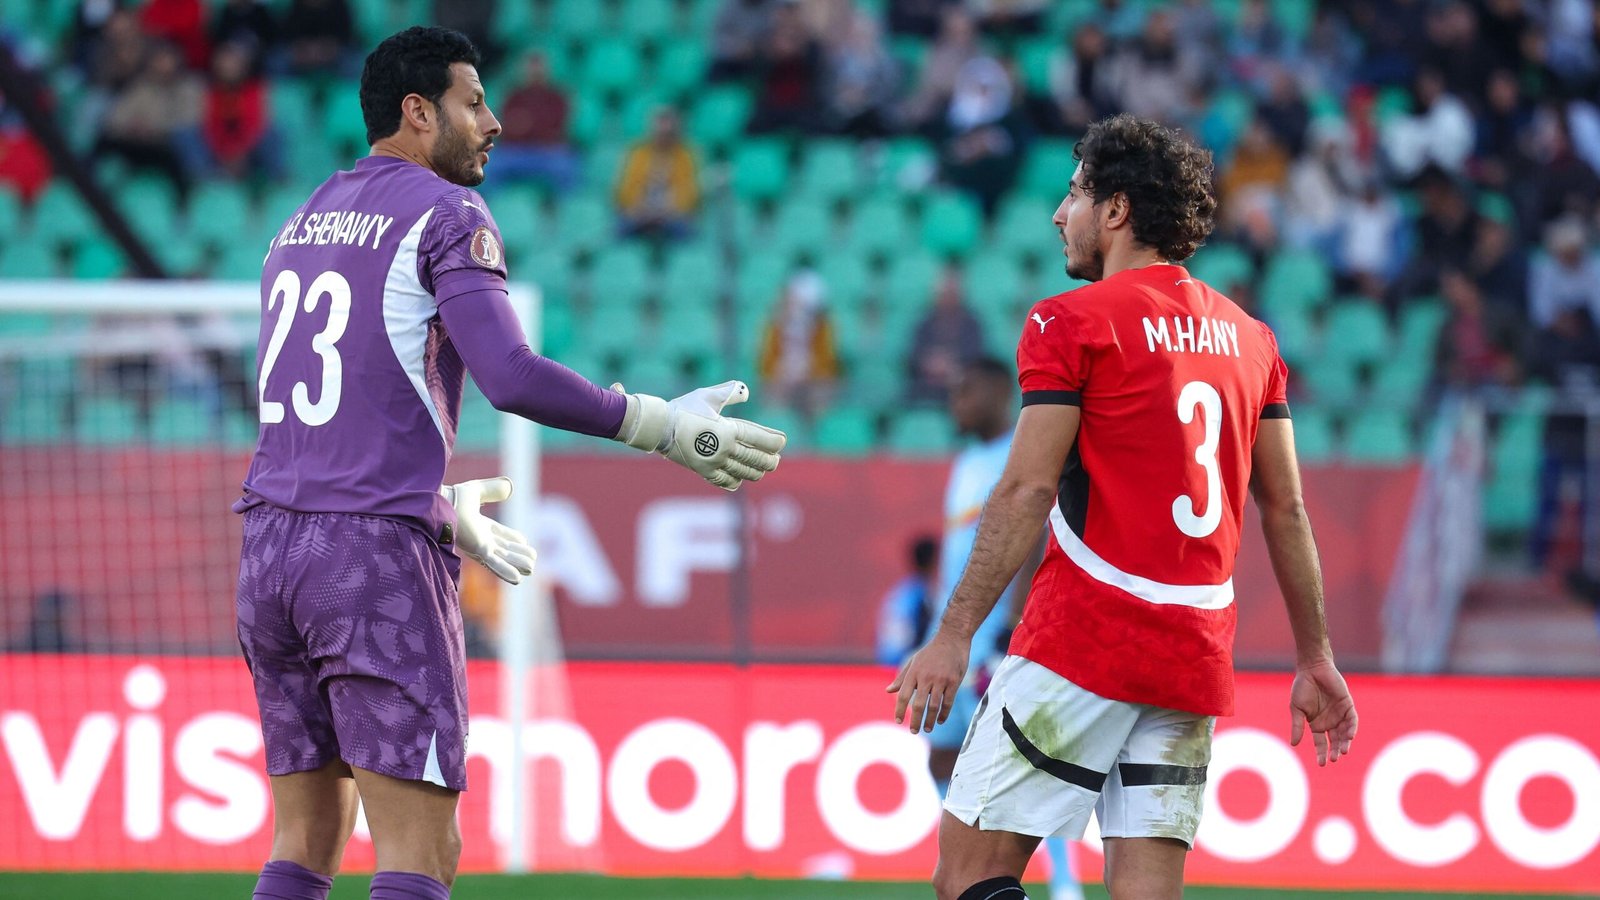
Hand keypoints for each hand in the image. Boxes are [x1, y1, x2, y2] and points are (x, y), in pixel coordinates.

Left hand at [443, 476, 536, 584]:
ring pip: (505, 559)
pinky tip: (518, 578)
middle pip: (506, 550)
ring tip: (531, 570)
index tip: (525, 543)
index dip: (515, 540)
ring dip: (518, 564)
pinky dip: (507, 571)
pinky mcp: (480, 550)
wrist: (441, 504)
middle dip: (519, 557)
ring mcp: (482, 546)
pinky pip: (496, 563)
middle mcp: (482, 539)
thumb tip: (510, 487)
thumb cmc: (453, 498)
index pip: (502, 535)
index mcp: (481, 526)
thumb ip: (493, 489)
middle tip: (532, 564)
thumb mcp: (476, 490)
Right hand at [613, 380, 786, 490]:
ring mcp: (714, 462)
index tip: (781, 443)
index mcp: (728, 430)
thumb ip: (729, 393)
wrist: (659, 427)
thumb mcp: (707, 396)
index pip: (758, 438)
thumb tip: (745, 392)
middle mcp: (724, 449)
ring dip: (755, 472)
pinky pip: (723, 481)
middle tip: (776, 460)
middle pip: (754, 458)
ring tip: (762, 470)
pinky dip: (734, 481)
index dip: (773, 441)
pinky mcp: (703, 471)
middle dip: (768, 460)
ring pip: (742, 472)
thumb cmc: (684, 408)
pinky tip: (739, 480)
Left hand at [887, 632, 969, 733]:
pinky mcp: (954, 682)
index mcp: (914, 673)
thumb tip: (888, 691)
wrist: (952, 639)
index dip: (899, 710)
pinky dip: (944, 714)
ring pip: (934, 706)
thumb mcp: (913, 661)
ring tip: (928, 729)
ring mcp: (941, 680)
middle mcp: (926, 677)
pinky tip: (940, 721)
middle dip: (915, 720)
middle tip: (914, 731)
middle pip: (918, 704)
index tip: (898, 721)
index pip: (903, 695)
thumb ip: (901, 678)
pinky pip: (948, 702)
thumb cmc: (931, 652)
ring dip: (930, 720)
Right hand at [1289, 660, 1357, 765]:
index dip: (1321, 753)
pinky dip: (1351, 728)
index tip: (1322, 764)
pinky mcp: (1347, 705)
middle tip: (1334, 759)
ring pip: (1345, 733)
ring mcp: (1339, 714)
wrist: (1312, 669)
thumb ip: (1298, 726)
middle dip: (1335, 750)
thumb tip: (1294, 744)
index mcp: (1316, 724)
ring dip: (1345, 743)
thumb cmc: (1302, 687)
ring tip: (1343, 751)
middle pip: (1335, 741)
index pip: (1321, 743)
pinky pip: (1352, 720)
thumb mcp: (1297, 709)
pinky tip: (1349, 736)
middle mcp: (1329, 721)